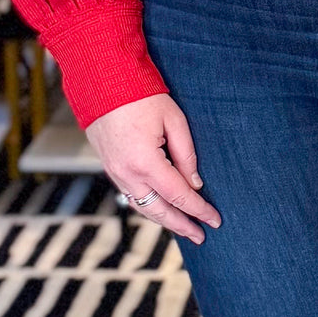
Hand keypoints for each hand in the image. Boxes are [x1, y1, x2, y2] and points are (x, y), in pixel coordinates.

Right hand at [86, 94, 221, 244]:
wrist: (102, 81)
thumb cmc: (141, 95)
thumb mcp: (173, 119)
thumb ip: (186, 154)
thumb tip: (195, 183)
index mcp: (146, 163)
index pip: (179, 195)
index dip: (199, 209)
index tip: (215, 220)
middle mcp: (127, 174)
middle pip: (160, 210)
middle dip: (182, 224)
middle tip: (202, 235)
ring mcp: (115, 173)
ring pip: (143, 207)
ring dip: (165, 220)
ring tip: (184, 227)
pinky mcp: (109, 168)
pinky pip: (131, 196)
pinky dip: (148, 206)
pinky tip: (161, 208)